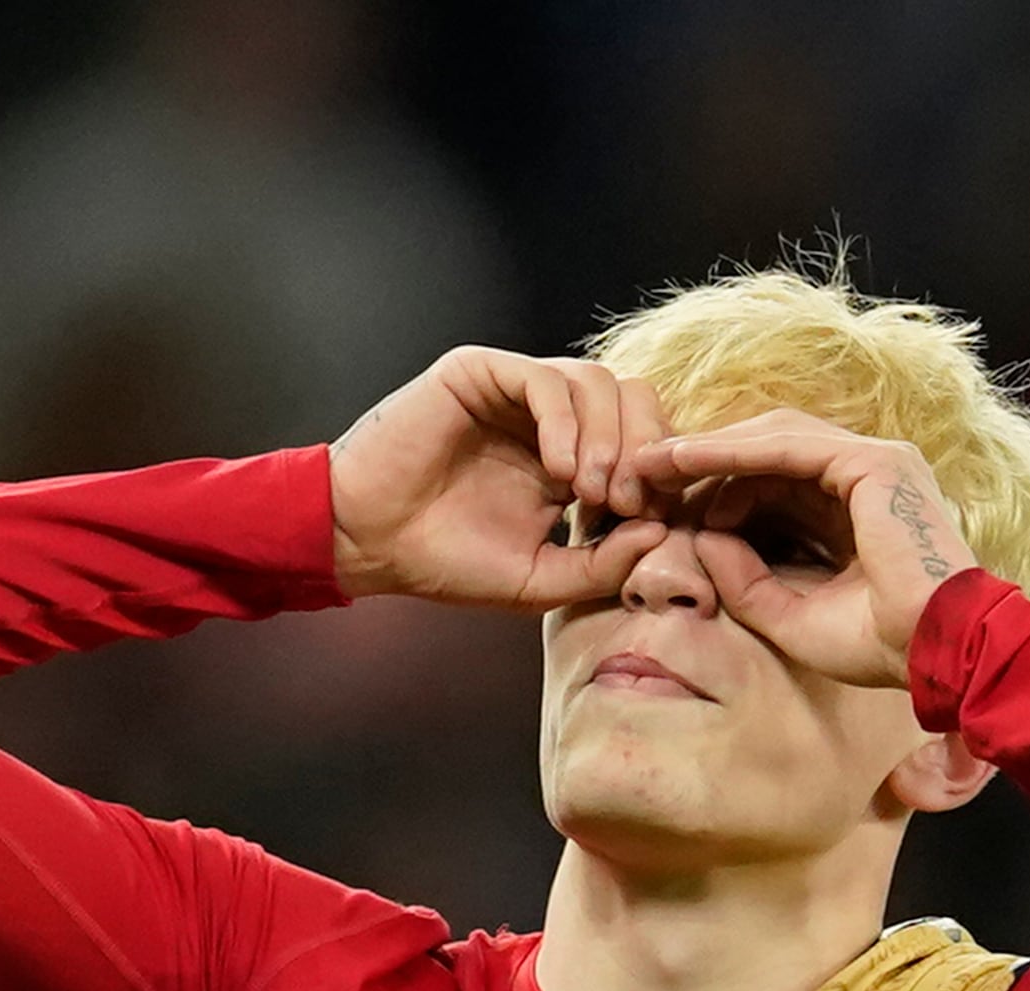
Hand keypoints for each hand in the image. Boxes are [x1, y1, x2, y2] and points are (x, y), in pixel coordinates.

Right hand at [330, 348, 673, 610]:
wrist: (368, 542)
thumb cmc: (446, 563)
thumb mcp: (540, 579)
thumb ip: (601, 563)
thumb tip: (660, 530)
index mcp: (570, 460)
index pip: (641, 439)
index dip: (659, 472)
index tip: (653, 519)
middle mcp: (549, 417)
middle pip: (631, 398)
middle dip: (642, 448)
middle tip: (627, 501)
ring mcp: (516, 390)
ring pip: (596, 381)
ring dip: (607, 437)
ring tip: (590, 491)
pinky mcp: (482, 372)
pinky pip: (544, 378)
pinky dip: (564, 421)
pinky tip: (557, 469)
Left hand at [624, 410, 977, 687]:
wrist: (938, 652)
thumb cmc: (880, 647)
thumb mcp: (791, 616)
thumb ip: (746, 581)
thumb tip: (702, 543)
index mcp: (856, 508)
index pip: (774, 480)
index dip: (716, 487)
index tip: (663, 507)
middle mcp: (867, 475)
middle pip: (767, 450)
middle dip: (703, 460)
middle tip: (643, 473)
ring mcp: (875, 461)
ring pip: (772, 439)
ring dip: (709, 449)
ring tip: (653, 463)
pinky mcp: (873, 463)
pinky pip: (786, 446)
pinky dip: (733, 450)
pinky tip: (684, 459)